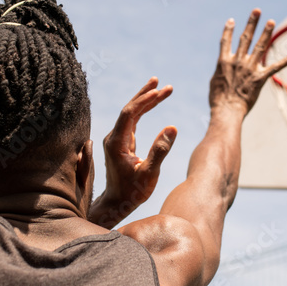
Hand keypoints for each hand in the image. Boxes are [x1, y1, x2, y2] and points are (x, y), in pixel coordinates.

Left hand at [88, 78, 176, 228]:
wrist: (118, 203)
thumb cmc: (132, 192)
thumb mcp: (149, 173)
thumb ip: (160, 150)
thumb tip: (172, 127)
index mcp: (116, 143)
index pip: (129, 114)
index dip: (144, 101)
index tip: (159, 91)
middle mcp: (113, 137)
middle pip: (129, 109)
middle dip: (146, 95)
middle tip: (161, 82)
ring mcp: (116, 139)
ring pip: (131, 113)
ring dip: (146, 100)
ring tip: (161, 88)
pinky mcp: (121, 142)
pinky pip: (132, 121)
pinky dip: (143, 111)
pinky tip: (152, 102)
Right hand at [209, 9, 286, 113]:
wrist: (227, 110)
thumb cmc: (218, 100)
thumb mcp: (214, 82)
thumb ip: (220, 71)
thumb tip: (221, 69)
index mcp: (224, 61)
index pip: (226, 41)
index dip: (228, 30)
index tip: (232, 20)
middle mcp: (238, 61)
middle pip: (246, 38)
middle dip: (252, 23)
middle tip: (257, 11)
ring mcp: (250, 68)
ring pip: (260, 47)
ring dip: (266, 33)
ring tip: (271, 21)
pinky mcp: (260, 78)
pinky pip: (274, 68)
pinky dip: (284, 62)